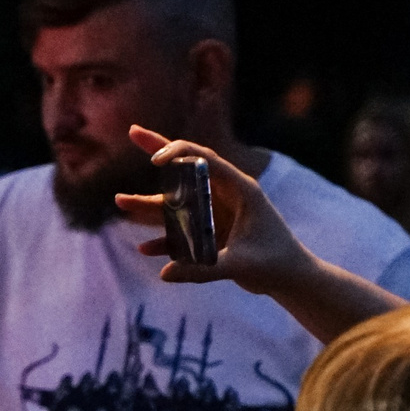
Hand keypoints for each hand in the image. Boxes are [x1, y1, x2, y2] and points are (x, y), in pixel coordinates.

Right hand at [115, 126, 309, 293]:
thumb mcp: (241, 264)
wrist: (289, 278)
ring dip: (149, 203)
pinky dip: (163, 239)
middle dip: (158, 151)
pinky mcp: (210, 233)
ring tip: (120, 202)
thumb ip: (204, 269)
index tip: (155, 161)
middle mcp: (223, 195)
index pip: (204, 159)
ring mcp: (215, 213)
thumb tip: (165, 273)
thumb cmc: (275, 263)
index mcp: (239, 189)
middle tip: (132, 132)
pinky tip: (146, 249)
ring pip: (176, 202)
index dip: (178, 153)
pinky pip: (180, 231)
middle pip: (185, 168)